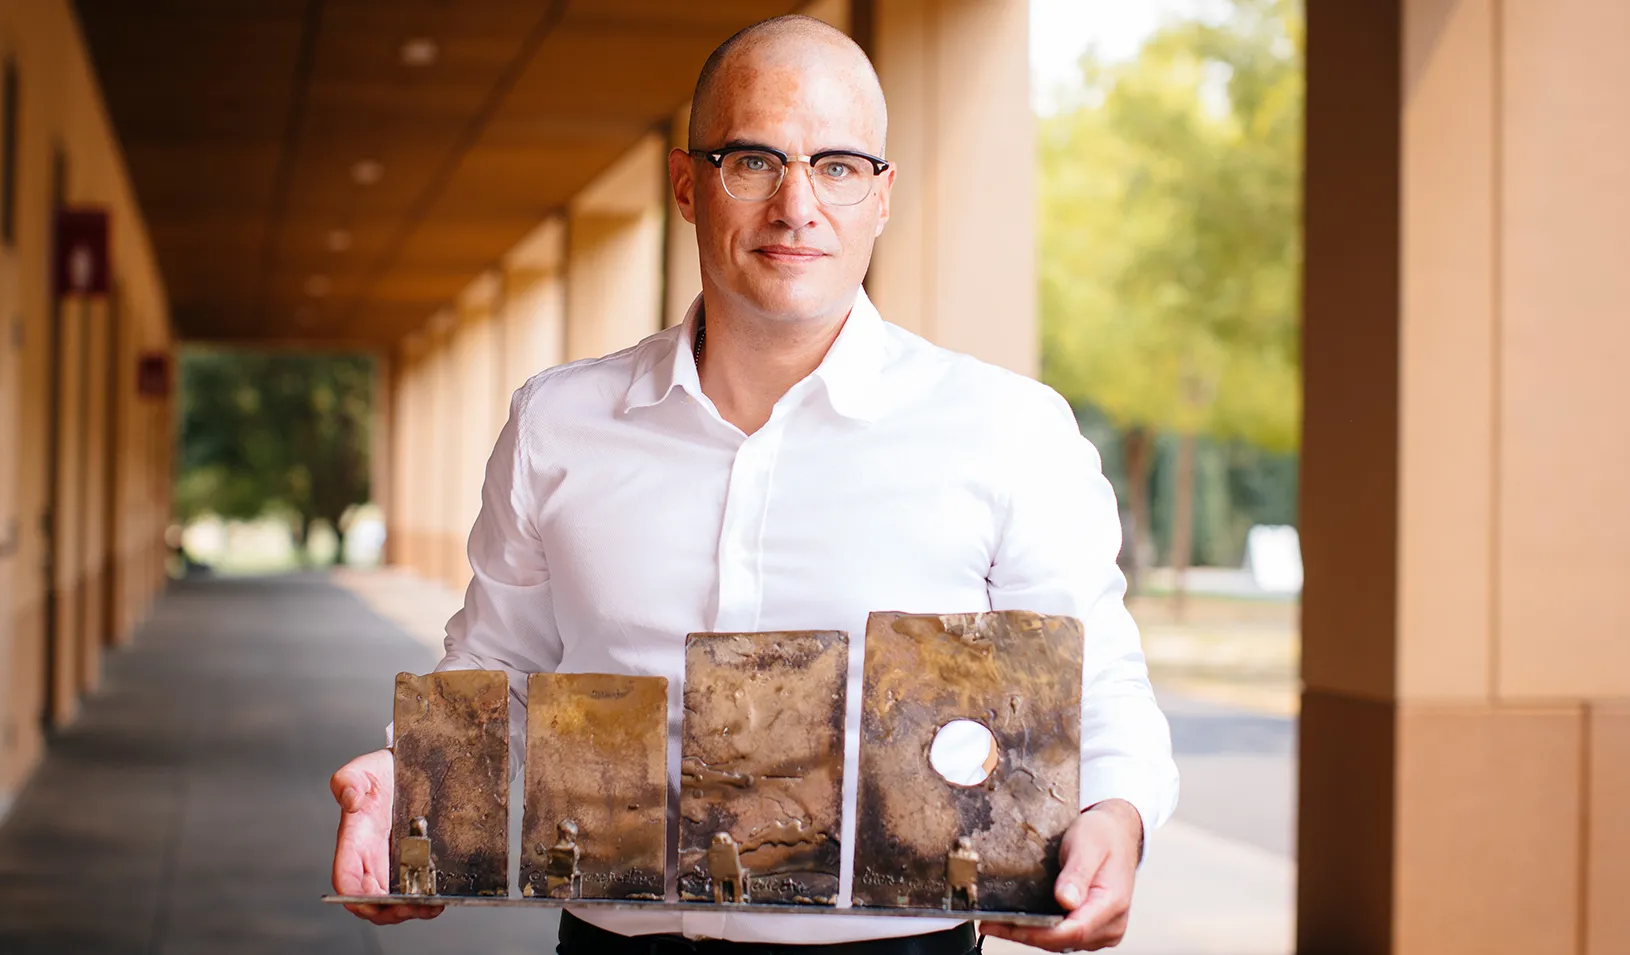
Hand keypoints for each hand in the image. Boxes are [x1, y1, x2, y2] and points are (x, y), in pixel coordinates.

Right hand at [330, 748, 443, 924]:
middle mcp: (372, 857)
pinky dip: (426, 899)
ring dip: (409, 910)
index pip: (346, 880)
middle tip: (411, 908)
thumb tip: (350, 799)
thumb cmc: (384, 770)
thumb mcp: (364, 768)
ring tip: (431, 907)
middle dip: (388, 910)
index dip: (356, 897)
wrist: (413, 764)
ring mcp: (395, 861)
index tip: (374, 902)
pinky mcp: (417, 859)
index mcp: (355, 841)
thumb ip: (348, 781)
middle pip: (371, 899)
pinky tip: (440, 898)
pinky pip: (417, 887)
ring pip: (394, 899)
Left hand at [981, 799, 1142, 951]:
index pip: (1073, 930)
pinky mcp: (1092, 930)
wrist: (1117, 834)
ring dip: (1030, 935)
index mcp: (1112, 904)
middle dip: (1026, 934)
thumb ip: (1077, 873)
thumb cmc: (1102, 836)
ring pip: (1060, 943)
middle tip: (990, 922)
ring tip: (998, 922)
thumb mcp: (1087, 844)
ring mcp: (1102, 930)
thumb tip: (1066, 901)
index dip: (1037, 932)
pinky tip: (1019, 922)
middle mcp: (1110, 924)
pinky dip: (1041, 932)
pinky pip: (1063, 938)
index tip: (1007, 924)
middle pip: (1063, 941)